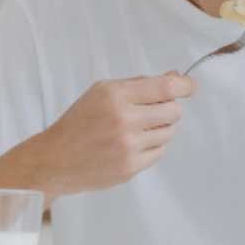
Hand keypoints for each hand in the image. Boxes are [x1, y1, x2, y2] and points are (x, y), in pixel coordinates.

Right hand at [30, 72, 196, 198]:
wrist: (54, 160)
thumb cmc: (79, 122)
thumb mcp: (102, 92)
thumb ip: (139, 84)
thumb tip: (176, 77)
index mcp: (115, 96)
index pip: (165, 88)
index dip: (185, 86)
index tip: (191, 86)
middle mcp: (123, 120)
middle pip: (174, 111)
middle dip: (169, 109)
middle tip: (154, 111)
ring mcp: (128, 146)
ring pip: (169, 132)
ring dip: (160, 128)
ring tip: (137, 129)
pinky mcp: (130, 167)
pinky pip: (160, 152)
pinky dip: (152, 146)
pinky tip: (132, 145)